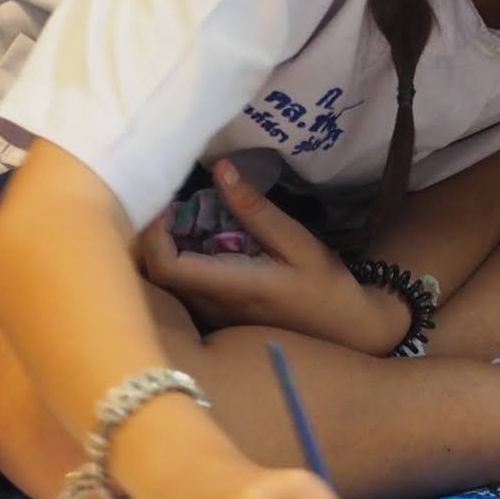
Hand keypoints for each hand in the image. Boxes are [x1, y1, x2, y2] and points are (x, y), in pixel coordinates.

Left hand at [140, 159, 406, 355]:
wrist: (346, 330)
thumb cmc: (326, 286)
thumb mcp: (298, 242)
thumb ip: (255, 209)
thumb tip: (221, 168)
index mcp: (232, 287)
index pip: (167, 267)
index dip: (153, 234)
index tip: (166, 203)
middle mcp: (214, 307)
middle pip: (157, 276)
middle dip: (154, 237)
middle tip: (171, 203)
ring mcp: (214, 317)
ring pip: (168, 284)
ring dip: (167, 248)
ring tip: (185, 217)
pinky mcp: (220, 318)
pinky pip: (185, 288)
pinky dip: (182, 260)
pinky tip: (201, 240)